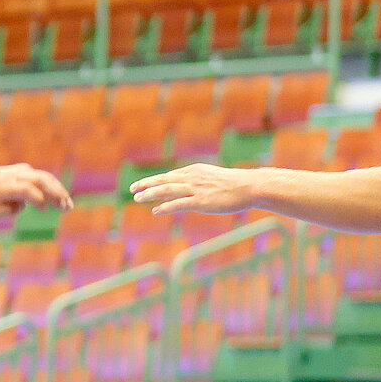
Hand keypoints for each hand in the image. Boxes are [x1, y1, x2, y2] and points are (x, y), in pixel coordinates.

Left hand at [0, 164, 72, 216]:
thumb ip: (6, 210)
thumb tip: (23, 204)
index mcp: (2, 187)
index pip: (24, 189)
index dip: (36, 197)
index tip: (44, 209)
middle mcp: (13, 176)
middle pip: (39, 180)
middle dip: (55, 193)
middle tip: (67, 207)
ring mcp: (21, 171)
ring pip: (44, 177)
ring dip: (58, 191)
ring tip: (68, 206)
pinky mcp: (26, 171)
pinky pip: (43, 178)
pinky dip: (54, 187)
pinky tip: (61, 200)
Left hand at [129, 164, 255, 215]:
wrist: (249, 187)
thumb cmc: (233, 185)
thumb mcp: (211, 180)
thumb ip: (196, 184)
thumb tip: (185, 191)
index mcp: (194, 171)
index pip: (169, 176)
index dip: (153, 181)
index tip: (141, 185)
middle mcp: (192, 177)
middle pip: (163, 179)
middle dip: (146, 184)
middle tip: (131, 189)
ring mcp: (195, 189)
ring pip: (167, 189)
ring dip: (150, 193)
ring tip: (137, 198)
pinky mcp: (200, 201)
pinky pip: (178, 204)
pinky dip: (164, 206)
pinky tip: (155, 210)